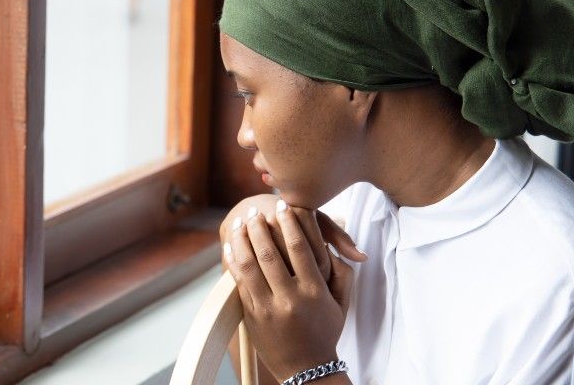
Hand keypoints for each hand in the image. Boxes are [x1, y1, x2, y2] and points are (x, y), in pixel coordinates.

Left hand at [223, 203, 357, 379]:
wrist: (306, 369)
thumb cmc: (324, 332)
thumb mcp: (341, 305)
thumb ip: (343, 275)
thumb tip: (338, 248)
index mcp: (314, 292)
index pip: (300, 247)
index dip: (290, 222)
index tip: (284, 206)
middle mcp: (290, 298)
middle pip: (270, 252)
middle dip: (260, 226)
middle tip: (255, 210)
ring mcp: (268, 308)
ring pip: (249, 265)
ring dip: (241, 240)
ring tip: (239, 223)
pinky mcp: (252, 315)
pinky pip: (239, 282)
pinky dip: (232, 262)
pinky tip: (230, 247)